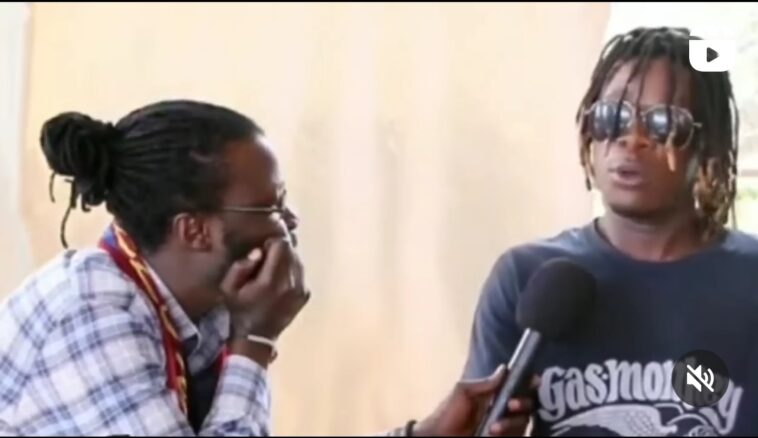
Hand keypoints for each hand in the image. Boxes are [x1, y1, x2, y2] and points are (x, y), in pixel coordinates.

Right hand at [220, 237, 309, 340]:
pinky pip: (301, 273)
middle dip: (279, 251)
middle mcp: (290, 283)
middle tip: (267, 260)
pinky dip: (292, 272)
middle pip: (292, 250)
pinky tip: (281, 282)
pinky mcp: (305, 295)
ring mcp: (301, 290)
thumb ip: (241, 266)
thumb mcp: (228, 288)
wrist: (256, 338)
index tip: (261, 252)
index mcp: (271, 280)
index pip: (281, 245)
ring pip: (298, 260)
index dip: (270, 244)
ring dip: (287, 260)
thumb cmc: (240, 310)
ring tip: (273, 271)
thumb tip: (259, 252)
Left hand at [413, 365, 538, 435]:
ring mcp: (504, 429)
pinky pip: (517, 435)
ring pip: (522, 423)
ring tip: (493, 428)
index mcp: (494, 396)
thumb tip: (505, 368)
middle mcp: (503, 411)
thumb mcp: (463, 393)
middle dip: (523, 403)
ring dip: (512, 423)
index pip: (518, 388)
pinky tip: (496, 434)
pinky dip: (511, 433)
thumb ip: (484, 384)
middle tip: (512, 404)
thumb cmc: (447, 414)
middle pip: (527, 405)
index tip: (534, 380)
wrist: (438, 437)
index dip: (529, 384)